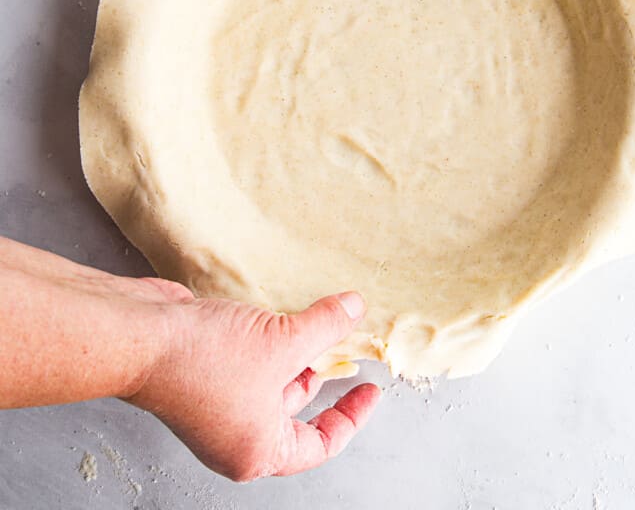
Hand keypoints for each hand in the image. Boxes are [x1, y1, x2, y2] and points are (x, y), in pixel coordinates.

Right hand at [128, 287, 380, 479]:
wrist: (138, 337)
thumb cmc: (204, 360)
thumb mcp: (281, 343)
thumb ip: (324, 328)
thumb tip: (354, 309)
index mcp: (257, 450)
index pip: (319, 444)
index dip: (351, 416)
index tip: (371, 390)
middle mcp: (235, 435)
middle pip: (293, 408)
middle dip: (321, 371)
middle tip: (345, 340)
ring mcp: (216, 404)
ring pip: (269, 379)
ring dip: (293, 350)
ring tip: (317, 317)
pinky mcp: (202, 372)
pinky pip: (247, 360)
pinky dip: (267, 338)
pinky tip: (281, 309)